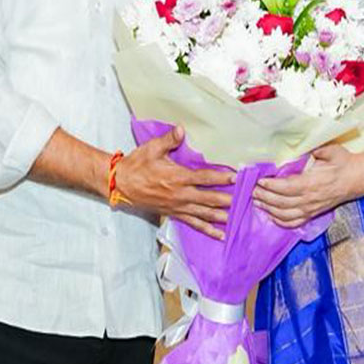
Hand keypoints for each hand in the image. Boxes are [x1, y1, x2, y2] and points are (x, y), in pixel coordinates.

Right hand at [113, 127, 233, 238]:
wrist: (120, 184)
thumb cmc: (136, 165)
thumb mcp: (152, 149)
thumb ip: (169, 140)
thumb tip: (181, 129)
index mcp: (177, 177)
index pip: (204, 178)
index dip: (221, 177)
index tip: (236, 177)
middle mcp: (180, 194)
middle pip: (208, 198)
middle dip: (227, 199)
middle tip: (244, 201)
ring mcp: (177, 206)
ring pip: (203, 213)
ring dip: (220, 216)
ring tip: (236, 219)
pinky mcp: (173, 214)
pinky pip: (193, 223)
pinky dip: (207, 229)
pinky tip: (219, 234)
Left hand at [252, 144, 360, 227]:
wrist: (357, 178)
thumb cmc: (344, 162)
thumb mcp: (331, 150)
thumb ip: (315, 148)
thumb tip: (300, 146)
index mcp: (313, 183)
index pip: (287, 187)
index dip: (271, 186)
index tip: (260, 180)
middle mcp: (311, 198)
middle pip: (282, 202)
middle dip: (264, 197)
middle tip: (252, 191)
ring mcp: (312, 208)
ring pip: (285, 214)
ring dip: (269, 209)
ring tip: (257, 202)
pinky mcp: (313, 213)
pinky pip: (295, 222)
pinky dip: (280, 221)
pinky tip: (271, 215)